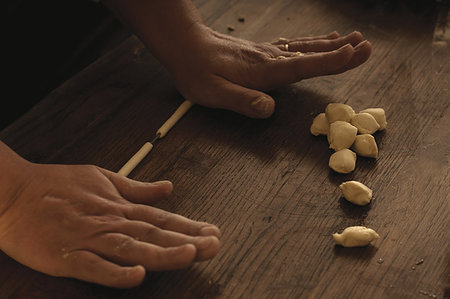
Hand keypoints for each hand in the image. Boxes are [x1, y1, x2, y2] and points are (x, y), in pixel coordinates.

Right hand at [0, 157, 219, 287]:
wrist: (15, 193)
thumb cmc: (59, 185)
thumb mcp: (104, 178)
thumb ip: (138, 188)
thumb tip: (168, 189)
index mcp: (119, 207)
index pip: (162, 218)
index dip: (190, 225)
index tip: (213, 231)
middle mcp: (111, 223)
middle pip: (155, 234)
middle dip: (188, 239)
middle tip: (215, 244)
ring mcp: (90, 240)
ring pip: (132, 248)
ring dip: (163, 253)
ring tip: (191, 253)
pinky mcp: (68, 257)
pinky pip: (96, 267)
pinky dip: (117, 272)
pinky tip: (138, 276)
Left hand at [170, 28, 371, 117]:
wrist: (185, 45)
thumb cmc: (197, 71)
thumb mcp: (213, 92)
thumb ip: (242, 100)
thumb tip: (268, 109)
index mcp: (263, 71)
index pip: (302, 66)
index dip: (329, 62)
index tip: (354, 53)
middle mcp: (270, 58)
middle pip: (311, 55)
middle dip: (341, 52)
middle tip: (367, 46)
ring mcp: (267, 52)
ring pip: (305, 48)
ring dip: (331, 46)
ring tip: (353, 39)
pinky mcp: (262, 51)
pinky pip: (294, 46)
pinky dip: (312, 43)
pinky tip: (321, 40)